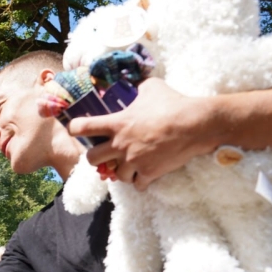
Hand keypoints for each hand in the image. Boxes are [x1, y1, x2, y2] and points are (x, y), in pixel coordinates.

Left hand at [67, 78, 218, 189]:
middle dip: (95, 158)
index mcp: (117, 123)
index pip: (82, 127)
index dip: (75, 129)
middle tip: (104, 154)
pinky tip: (146, 175)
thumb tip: (135, 86)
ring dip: (121, 171)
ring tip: (129, 165)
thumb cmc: (173, 103)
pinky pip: (138, 185)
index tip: (77, 130)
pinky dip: (141, 181)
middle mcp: (120, 144)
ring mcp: (134, 161)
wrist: (195, 125)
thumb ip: (138, 89)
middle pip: (92, 159)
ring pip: (116, 176)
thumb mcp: (151, 88)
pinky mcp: (150, 172)